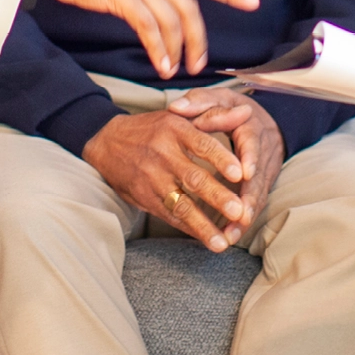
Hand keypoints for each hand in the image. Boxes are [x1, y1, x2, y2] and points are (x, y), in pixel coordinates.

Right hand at [36, 0, 258, 78]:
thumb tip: (164, 11)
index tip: (253, 1)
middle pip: (190, 7)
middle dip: (198, 39)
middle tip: (199, 63)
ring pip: (171, 21)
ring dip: (177, 49)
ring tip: (175, 70)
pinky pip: (149, 28)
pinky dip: (158, 49)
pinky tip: (160, 64)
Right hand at [82, 108, 254, 251]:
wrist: (107, 142)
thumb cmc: (153, 129)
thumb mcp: (181, 115)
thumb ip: (216, 116)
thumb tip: (247, 111)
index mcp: (175, 128)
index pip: (202, 144)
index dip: (222, 160)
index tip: (242, 174)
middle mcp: (163, 153)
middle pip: (194, 178)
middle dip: (217, 197)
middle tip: (239, 212)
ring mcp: (152, 178)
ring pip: (181, 204)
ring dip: (203, 224)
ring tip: (223, 242)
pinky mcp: (144, 197)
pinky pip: (169, 216)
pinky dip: (189, 228)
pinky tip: (206, 239)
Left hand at [167, 89, 284, 228]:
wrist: (257, 117)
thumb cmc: (228, 108)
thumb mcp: (217, 98)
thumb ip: (198, 102)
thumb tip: (177, 108)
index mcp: (250, 126)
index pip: (252, 142)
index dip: (250, 158)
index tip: (244, 173)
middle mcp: (262, 150)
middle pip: (259, 176)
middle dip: (250, 197)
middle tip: (240, 215)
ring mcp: (264, 170)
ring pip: (257, 195)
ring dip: (246, 216)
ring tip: (230, 235)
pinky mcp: (260, 184)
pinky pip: (253, 204)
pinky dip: (242, 221)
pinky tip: (230, 236)